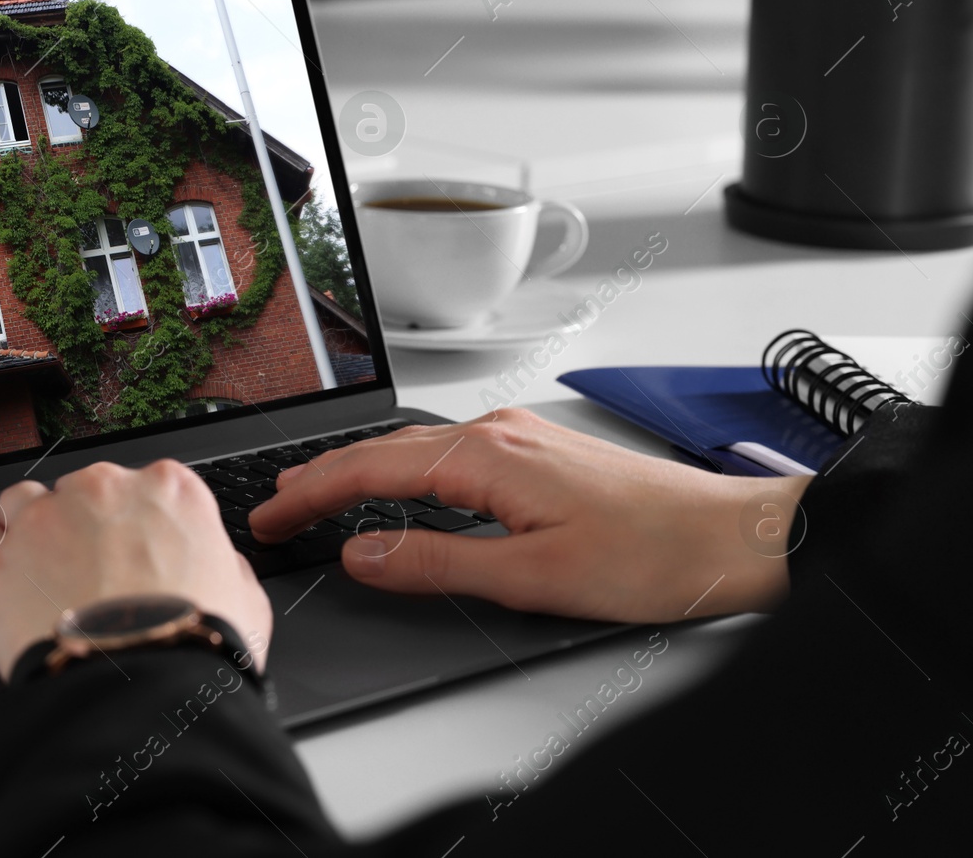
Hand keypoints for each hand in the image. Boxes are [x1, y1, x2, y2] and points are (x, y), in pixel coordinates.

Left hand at [0, 460, 272, 681]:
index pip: (146, 486)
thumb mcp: (246, 599)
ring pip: (23, 502)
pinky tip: (7, 590)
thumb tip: (213, 563)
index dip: (139, 524)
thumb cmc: (195, 650)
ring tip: (44, 578)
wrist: (140, 698)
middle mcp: (101, 489)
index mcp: (168, 489)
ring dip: (32, 531)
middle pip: (82, 491)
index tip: (136, 553)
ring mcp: (41, 520)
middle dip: (85, 527)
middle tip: (95, 579)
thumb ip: (224, 563)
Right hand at [249, 409, 809, 622]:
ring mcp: (522, 437)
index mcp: (488, 457)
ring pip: (417, 446)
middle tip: (276, 506)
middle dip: (323, 476)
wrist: (739, 536)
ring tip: (320, 493)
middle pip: (385, 450)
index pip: (371, 471)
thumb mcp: (533, 577)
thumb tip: (365, 554)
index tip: (270, 515)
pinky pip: (450, 450)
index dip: (311, 493)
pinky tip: (402, 487)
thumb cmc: (656, 555)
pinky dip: (406, 469)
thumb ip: (438, 563)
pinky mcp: (541, 451)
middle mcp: (500, 432)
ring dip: (362, 470)